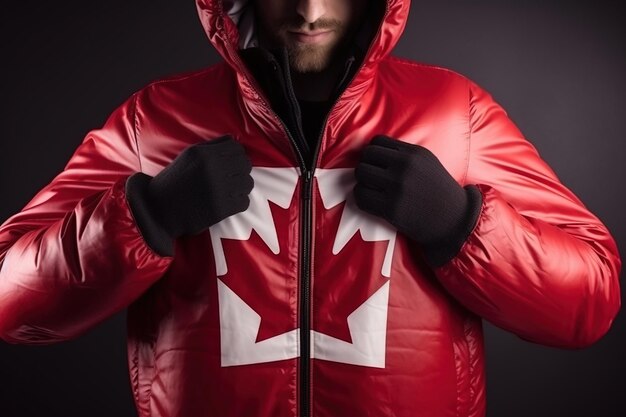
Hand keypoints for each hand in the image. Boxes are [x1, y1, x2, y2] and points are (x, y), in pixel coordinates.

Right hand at [126, 134, 253, 255]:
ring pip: (248, 183)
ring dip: (242, 187)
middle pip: (245, 165)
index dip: (237, 155)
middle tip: (233, 178)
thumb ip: (211, 146)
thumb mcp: (188, 156)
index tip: (232, 163)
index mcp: (204, 154)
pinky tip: (229, 203)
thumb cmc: (174, 181)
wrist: (158, 209)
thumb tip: (233, 140)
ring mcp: (218, 189)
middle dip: (241, 171)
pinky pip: (244, 202)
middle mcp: (213, 169)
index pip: (237, 148)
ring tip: (231, 191)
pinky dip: (239, 203)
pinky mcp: (221, 208)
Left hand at [353, 135, 480, 265]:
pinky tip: (371, 202)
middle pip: (366, 156)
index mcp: (413, 153)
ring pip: (361, 175)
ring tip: (371, 189)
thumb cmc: (438, 190)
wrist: (454, 220)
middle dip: (366, 166)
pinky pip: (361, 197)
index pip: (377, 141)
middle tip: (372, 178)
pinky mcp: (390, 208)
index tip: (376, 163)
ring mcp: (397, 188)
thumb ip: (402, 153)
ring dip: (362, 182)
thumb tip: (371, 150)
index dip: (373, 153)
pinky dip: (361, 199)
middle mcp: (404, 167)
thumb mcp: (427, 162)